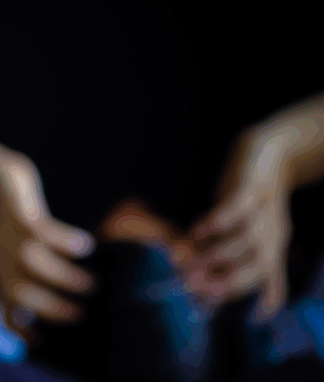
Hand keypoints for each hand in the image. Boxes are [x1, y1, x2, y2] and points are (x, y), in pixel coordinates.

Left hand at [0, 156, 94, 339]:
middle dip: (52, 309)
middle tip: (82, 314)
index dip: (22, 330)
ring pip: (35, 263)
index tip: (45, 341)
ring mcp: (11, 237)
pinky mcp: (21, 213)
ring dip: (65, 276)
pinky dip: (67, 241)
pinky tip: (88, 245)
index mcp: (1, 274)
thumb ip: (30, 280)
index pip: (6, 310)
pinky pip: (45, 231)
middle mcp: (4, 260)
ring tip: (92, 283)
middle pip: (20, 293)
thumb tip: (60, 302)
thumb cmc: (10, 224)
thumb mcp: (12, 255)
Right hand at [189, 174, 291, 321]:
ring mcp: (263, 209)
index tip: (203, 306)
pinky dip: (216, 222)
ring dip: (214, 254)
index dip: (235, 293)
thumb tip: (207, 290)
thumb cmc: (250, 196)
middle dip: (226, 280)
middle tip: (193, 287)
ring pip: (245, 240)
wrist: (268, 151)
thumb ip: (231, 257)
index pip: (263, 278)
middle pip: (258, 265)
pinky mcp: (251, 187)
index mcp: (273, 244)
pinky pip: (235, 208)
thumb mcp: (244, 229)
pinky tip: (195, 230)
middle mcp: (273, 231)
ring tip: (184, 261)